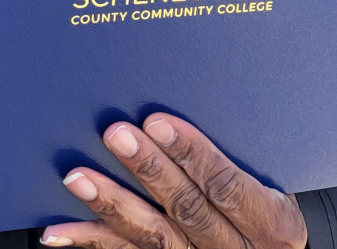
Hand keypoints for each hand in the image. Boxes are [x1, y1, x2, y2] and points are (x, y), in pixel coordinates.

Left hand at [45, 114, 306, 248]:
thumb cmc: (269, 209)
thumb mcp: (277, 185)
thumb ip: (245, 157)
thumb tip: (185, 102)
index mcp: (273, 224)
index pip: (227, 186)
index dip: (193, 153)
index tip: (158, 121)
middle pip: (188, 210)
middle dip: (149, 170)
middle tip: (115, 134)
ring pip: (154, 238)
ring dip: (112, 205)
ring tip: (78, 178)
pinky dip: (93, 241)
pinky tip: (59, 231)